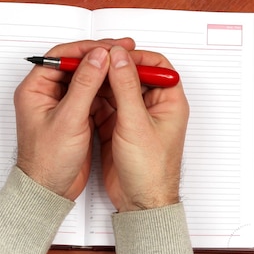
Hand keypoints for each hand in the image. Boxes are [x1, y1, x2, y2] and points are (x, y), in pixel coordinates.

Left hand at [13, 38, 134, 199]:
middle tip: (125, 50)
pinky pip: (93, 94)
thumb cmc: (47, 161)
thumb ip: (84, 85)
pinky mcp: (75, 115)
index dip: (88, 48)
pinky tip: (122, 86)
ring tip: (128, 66)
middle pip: (76, 64)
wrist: (50, 191)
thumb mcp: (68, 119)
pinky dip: (107, 89)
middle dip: (101, 57)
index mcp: (35, 89)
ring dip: (107, 72)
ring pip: (87, 78)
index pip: (62, 56)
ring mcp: (62, 104)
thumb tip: (98, 57)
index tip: (111, 47)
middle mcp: (47, 93)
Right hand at [95, 46, 188, 211]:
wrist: (140, 202)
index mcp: (169, 101)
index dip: (134, 55)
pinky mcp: (121, 127)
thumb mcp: (136, 123)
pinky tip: (84, 94)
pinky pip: (108, 104)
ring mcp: (136, 117)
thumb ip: (126, 87)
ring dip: (102, 82)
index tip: (113, 51)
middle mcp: (154, 106)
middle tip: (93, 60)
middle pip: (134, 74)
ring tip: (84, 75)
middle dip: (113, 67)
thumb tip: (119, 57)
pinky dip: (96, 98)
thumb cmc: (150, 171)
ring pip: (118, 88)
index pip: (155, 65)